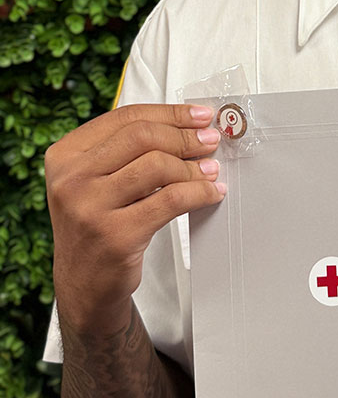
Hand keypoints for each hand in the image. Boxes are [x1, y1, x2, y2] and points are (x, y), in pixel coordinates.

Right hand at [46, 103, 224, 336]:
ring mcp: (90, 208)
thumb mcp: (97, 179)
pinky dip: (199, 192)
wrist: (84, 284)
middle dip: (184, 136)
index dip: (169, 113)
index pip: (126, 117)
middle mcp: (71, 179)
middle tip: (209, 141)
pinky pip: (171, 200)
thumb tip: (188, 125)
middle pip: (142, 136)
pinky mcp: (116, 236)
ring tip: (210, 170)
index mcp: (65, 155)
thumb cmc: (98, 222)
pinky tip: (211, 193)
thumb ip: (129, 149)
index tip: (198, 115)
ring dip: (193, 166)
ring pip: (158, 166)